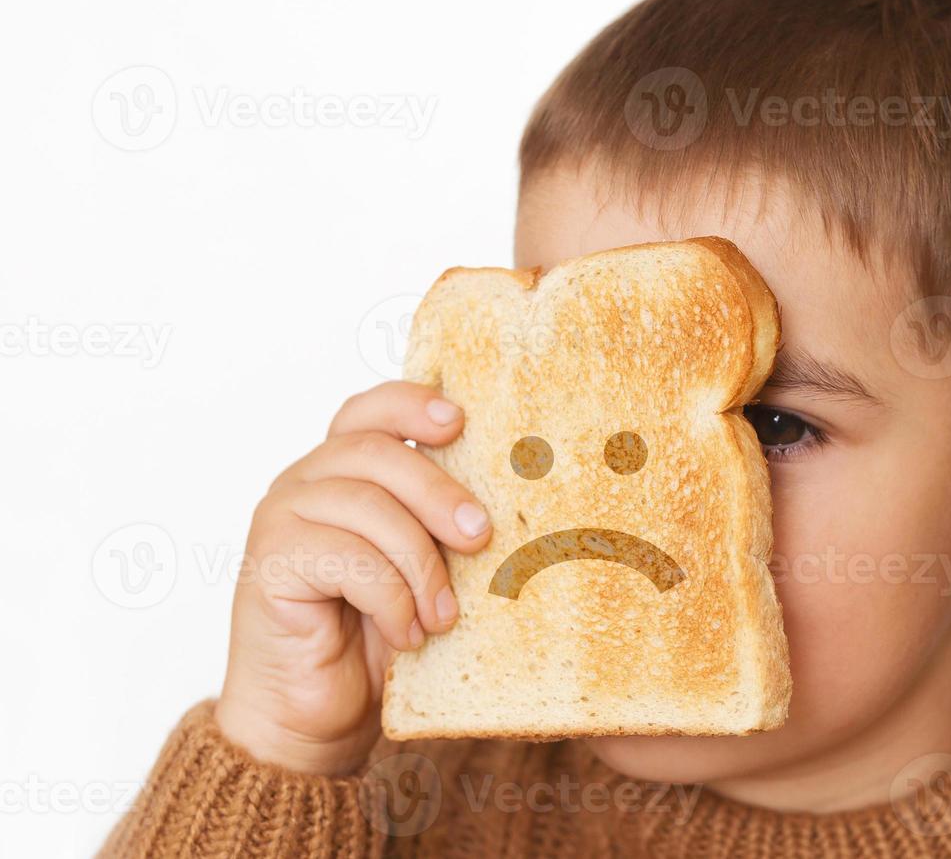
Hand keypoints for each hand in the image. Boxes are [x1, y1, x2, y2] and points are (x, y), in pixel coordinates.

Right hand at [213, 381, 490, 773]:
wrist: (315, 720)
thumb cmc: (375, 641)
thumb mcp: (423, 570)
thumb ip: (441, 525)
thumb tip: (509, 497)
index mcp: (343, 471)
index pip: (370, 411)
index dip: (412, 403)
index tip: (458, 421)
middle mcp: (306, 483)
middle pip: (377, 453)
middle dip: (438, 492)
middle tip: (479, 536)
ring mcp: (281, 519)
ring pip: (367, 507)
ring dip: (419, 563)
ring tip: (444, 615)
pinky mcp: (269, 564)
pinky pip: (346, 559)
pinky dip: (390, 599)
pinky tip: (407, 634)